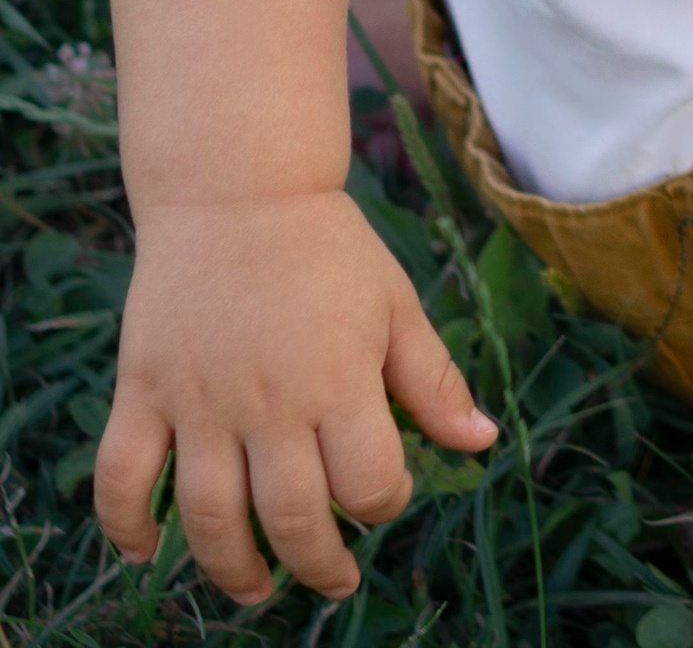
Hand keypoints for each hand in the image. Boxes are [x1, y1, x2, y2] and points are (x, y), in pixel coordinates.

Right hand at [96, 190, 496, 605]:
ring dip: (232, 568)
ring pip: (208, 518)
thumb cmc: (330, 250)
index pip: (367, 482)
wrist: (239, 192)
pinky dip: (126, 527)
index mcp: (339, 379)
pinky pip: (122, 479)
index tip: (384, 499)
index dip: (383, 504)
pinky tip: (147, 553)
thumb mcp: (396, 305)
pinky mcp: (144, 392)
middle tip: (332, 580)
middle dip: (317, 564)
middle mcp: (268, 402)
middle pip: (290, 518)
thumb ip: (432, 381)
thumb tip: (480, 443)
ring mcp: (199, 402)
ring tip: (256, 589)